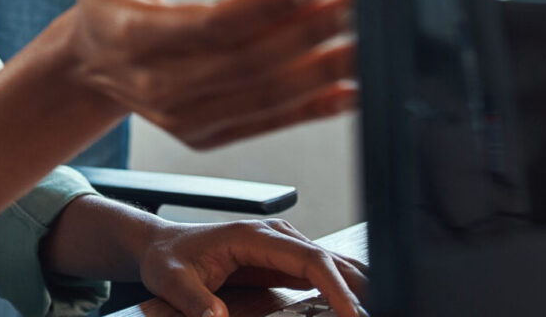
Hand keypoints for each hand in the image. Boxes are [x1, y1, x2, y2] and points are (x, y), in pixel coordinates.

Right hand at [59, 0, 356, 148]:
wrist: (93, 65)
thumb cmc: (105, 3)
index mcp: (129, 40)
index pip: (210, 26)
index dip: (266, 7)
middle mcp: (157, 86)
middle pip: (247, 63)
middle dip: (309, 35)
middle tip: (357, 6)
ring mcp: (182, 118)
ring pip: (264, 97)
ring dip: (322, 73)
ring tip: (366, 45)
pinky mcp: (204, 136)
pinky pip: (266, 123)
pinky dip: (312, 109)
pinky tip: (350, 92)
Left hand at [138, 218, 368, 316]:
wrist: (161, 245)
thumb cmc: (167, 259)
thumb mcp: (172, 280)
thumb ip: (194, 300)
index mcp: (252, 236)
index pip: (308, 258)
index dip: (336, 285)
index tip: (354, 313)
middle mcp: (274, 235)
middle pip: (330, 259)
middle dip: (360, 289)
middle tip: (384, 313)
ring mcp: (282, 245)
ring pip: (333, 263)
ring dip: (359, 287)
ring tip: (382, 310)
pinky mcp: (284, 259)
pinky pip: (323, 272)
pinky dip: (345, 288)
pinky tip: (361, 306)